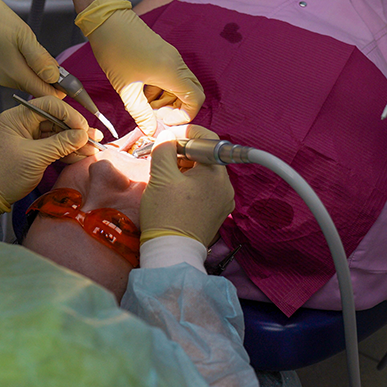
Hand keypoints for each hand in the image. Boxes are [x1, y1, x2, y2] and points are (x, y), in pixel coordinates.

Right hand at [0, 0, 61, 98]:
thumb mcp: (22, 36)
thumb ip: (40, 58)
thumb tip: (55, 77)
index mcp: (16, 74)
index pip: (46, 94)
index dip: (62, 91)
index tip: (71, 83)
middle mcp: (8, 80)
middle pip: (37, 88)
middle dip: (51, 81)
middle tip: (58, 65)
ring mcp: (0, 75)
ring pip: (28, 79)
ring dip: (38, 72)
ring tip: (40, 54)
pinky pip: (17, 73)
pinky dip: (26, 66)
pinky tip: (24, 51)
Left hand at [0, 96, 100, 212]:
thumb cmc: (4, 175)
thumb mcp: (35, 157)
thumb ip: (60, 144)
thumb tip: (82, 135)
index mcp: (16, 118)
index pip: (48, 105)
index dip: (68, 114)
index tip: (82, 128)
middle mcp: (22, 123)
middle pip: (55, 119)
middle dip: (76, 129)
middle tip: (94, 138)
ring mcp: (28, 137)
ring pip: (57, 133)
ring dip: (75, 141)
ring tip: (93, 148)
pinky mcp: (33, 150)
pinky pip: (54, 146)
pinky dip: (68, 150)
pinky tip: (82, 154)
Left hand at [75, 0, 203, 135]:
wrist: (106, 21)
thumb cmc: (115, 51)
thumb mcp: (126, 89)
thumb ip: (141, 113)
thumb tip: (151, 131)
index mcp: (171, 71)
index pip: (196, 100)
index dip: (184, 116)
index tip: (163, 120)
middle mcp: (176, 63)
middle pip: (191, 93)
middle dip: (175, 109)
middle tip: (153, 113)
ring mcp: (171, 57)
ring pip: (180, 85)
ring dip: (166, 99)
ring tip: (142, 102)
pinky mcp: (163, 53)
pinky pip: (171, 76)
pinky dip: (160, 88)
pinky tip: (141, 89)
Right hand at [140, 125, 234, 245]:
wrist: (171, 253)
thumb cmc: (166, 214)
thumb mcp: (160, 176)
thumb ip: (164, 148)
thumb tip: (168, 137)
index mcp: (216, 173)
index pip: (206, 138)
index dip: (185, 133)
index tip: (167, 137)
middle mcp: (226, 186)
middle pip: (205, 157)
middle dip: (182, 153)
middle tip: (162, 158)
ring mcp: (223, 201)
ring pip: (204, 174)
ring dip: (185, 169)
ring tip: (165, 176)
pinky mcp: (216, 214)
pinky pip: (205, 190)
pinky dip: (190, 185)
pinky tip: (174, 191)